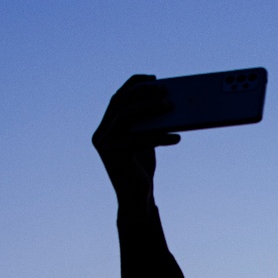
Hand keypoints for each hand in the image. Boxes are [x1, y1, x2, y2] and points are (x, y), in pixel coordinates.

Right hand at [92, 74, 181, 207]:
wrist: (137, 200)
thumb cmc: (142, 169)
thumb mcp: (145, 141)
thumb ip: (148, 123)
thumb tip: (168, 102)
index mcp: (106, 127)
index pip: (117, 98)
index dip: (134, 84)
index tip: (154, 77)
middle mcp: (101, 134)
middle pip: (120, 103)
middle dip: (142, 92)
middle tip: (165, 90)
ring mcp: (104, 145)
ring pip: (126, 116)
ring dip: (149, 108)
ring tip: (171, 106)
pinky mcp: (113, 156)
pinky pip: (138, 139)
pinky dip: (159, 136)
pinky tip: (177, 138)